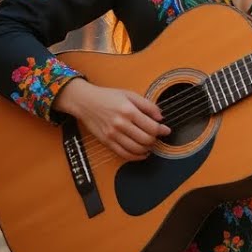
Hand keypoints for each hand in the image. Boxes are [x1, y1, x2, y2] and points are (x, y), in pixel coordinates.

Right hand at [52, 79, 169, 161]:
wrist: (85, 102)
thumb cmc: (108, 96)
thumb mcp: (130, 95)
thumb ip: (147, 105)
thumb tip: (160, 117)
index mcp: (128, 111)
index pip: (151, 127)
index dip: (162, 130)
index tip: (166, 130)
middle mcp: (120, 124)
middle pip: (145, 140)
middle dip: (155, 140)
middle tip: (157, 136)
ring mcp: (113, 135)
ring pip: (136, 149)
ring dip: (147, 149)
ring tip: (150, 144)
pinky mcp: (107, 142)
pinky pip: (124, 154)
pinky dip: (136, 156)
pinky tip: (142, 153)